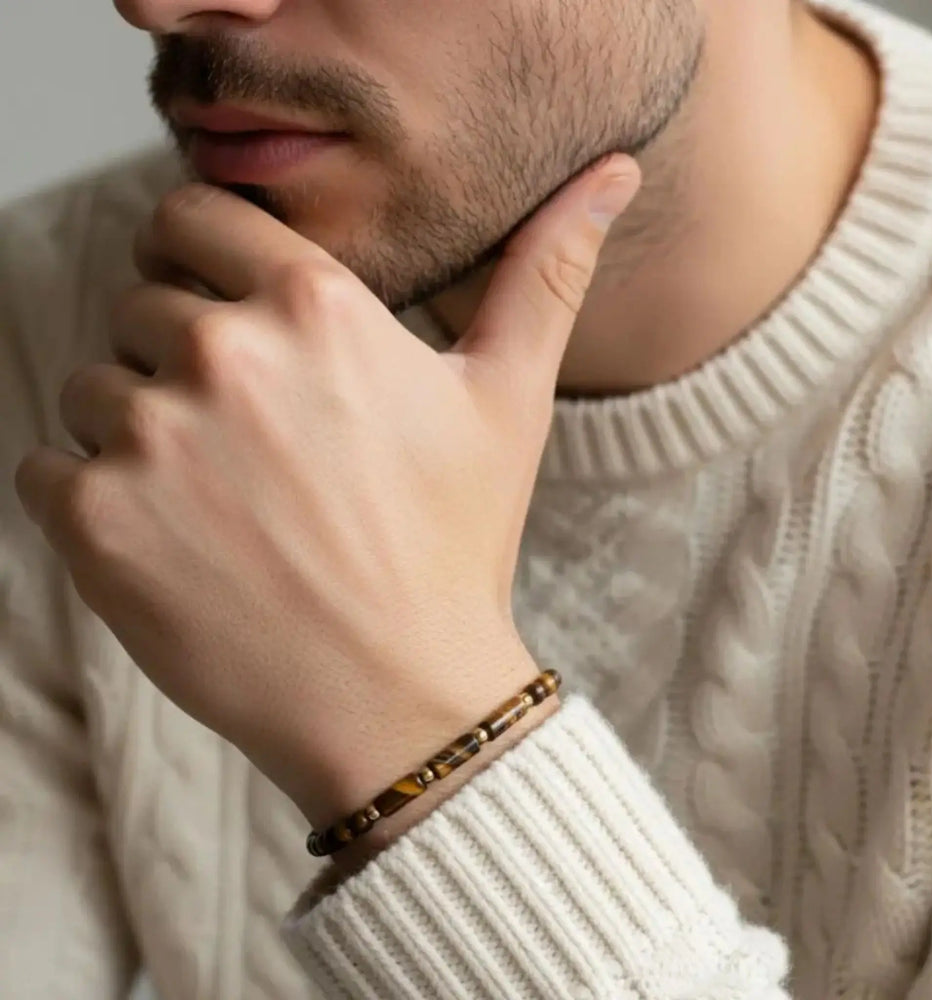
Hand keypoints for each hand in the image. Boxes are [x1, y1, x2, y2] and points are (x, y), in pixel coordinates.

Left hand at [13, 155, 640, 836]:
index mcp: (315, 307)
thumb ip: (545, 274)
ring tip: (224, 502)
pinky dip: (94, 497)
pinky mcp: (95, 519)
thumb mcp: (509, 401)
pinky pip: (49, 466)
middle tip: (251, 443)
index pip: (191, 216)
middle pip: (140, 304)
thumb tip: (616, 171)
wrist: (398, 696)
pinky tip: (178, 544)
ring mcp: (151, 437)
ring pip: (93, 387)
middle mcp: (224, 353)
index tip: (222, 308)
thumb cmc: (453, 546)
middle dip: (179, 355)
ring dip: (138, 432)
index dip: (198, 259)